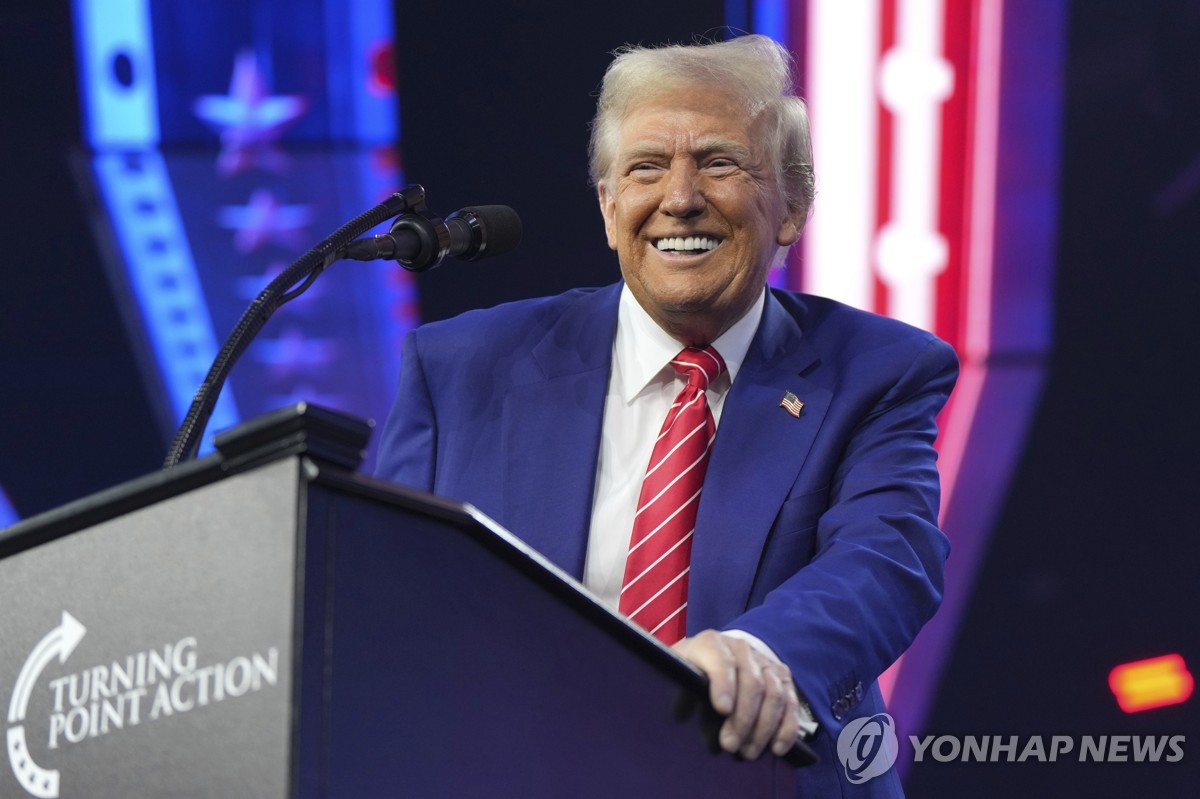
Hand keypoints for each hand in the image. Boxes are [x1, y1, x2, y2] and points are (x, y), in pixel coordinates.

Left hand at [672, 629, 801, 759]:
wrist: (711, 657)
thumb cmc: (690, 672)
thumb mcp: (678, 675)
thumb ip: (679, 690)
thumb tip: (682, 714)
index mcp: (711, 643)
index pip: (721, 660)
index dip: (723, 684)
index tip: (722, 709)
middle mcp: (741, 648)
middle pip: (752, 681)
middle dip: (743, 717)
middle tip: (731, 745)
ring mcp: (764, 661)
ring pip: (774, 693)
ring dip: (764, 727)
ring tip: (748, 752)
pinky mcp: (782, 677)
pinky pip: (791, 703)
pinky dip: (786, 727)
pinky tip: (776, 748)